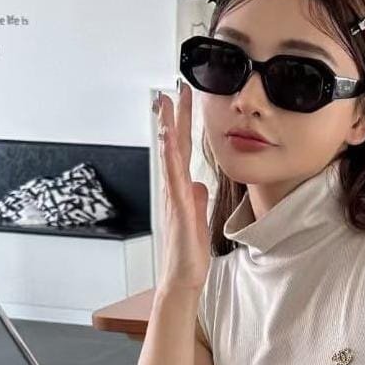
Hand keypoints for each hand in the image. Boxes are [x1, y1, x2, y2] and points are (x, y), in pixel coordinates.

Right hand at [153, 80, 211, 292]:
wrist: (183, 277)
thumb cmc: (189, 252)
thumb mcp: (199, 218)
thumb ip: (198, 198)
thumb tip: (199, 184)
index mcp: (183, 189)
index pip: (184, 149)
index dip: (185, 124)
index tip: (185, 100)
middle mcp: (175, 188)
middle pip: (175, 145)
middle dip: (175, 116)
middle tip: (174, 87)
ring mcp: (174, 196)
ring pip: (170, 155)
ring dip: (168, 127)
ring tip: (165, 101)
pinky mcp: (177, 207)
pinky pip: (172, 177)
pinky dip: (169, 156)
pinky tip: (168, 137)